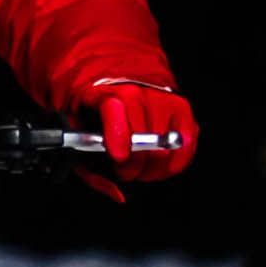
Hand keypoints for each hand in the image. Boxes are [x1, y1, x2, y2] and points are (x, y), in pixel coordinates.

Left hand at [70, 74, 197, 188]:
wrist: (115, 72)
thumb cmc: (95, 106)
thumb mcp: (77, 132)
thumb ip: (89, 167)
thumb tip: (116, 194)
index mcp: (105, 91)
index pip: (115, 108)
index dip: (119, 135)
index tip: (118, 156)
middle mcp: (138, 90)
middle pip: (145, 137)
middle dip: (133, 166)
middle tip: (125, 172)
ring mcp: (163, 98)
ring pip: (168, 145)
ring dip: (154, 167)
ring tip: (142, 170)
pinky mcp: (182, 107)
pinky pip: (187, 143)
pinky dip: (176, 162)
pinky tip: (161, 166)